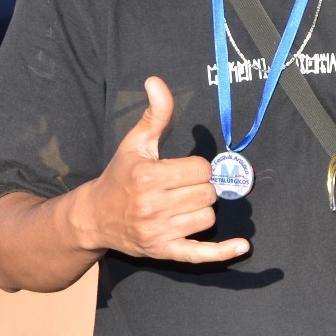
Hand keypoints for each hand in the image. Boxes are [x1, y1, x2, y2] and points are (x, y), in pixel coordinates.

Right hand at [73, 76, 248, 264]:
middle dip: (201, 188)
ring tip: (180, 205)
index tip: (182, 169)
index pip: (201, 170)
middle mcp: (152, 206)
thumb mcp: (135, 143)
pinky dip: (222, 251)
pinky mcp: (163, 252)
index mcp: (147, 177)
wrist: (93, 217)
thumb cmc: (119, 176)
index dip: (197, 168)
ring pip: (207, 218)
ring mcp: (157, 232)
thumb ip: (155, 114)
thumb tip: (156, 81)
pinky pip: (200, 254)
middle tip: (181, 188)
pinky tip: (242, 246)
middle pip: (207, 194)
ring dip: (201, 210)